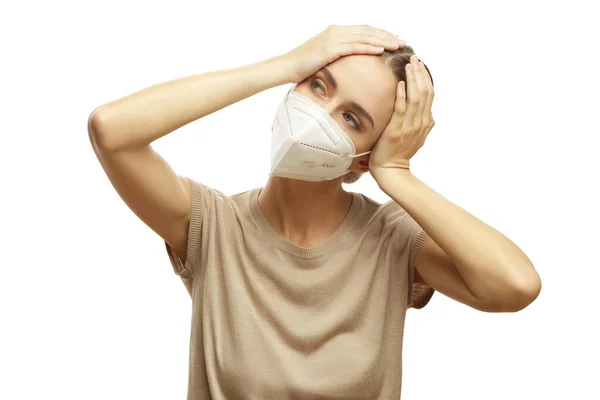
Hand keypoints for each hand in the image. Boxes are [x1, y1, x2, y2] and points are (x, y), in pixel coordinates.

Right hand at [279, 24, 405, 82]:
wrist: (286, 67)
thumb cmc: (303, 66)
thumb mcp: (323, 59)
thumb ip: (337, 56)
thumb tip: (350, 64)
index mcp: (336, 32)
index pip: (363, 30)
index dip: (380, 34)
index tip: (394, 40)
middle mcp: (336, 31)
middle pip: (367, 31)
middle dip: (387, 35)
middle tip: (403, 42)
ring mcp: (333, 38)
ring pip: (364, 37)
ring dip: (383, 40)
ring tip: (398, 45)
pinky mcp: (330, 48)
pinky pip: (354, 46)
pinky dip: (369, 47)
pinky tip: (381, 50)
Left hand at [369, 54, 434, 177]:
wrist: (392, 170)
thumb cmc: (399, 152)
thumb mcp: (415, 135)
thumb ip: (419, 121)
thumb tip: (422, 108)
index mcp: (426, 122)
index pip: (430, 94)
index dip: (426, 77)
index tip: (420, 64)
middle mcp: (421, 123)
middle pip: (425, 92)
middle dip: (421, 73)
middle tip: (415, 57)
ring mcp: (410, 127)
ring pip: (416, 98)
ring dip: (413, 79)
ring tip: (409, 65)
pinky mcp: (396, 131)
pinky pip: (402, 109)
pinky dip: (402, 95)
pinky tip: (401, 83)